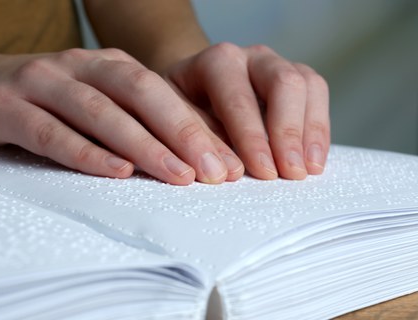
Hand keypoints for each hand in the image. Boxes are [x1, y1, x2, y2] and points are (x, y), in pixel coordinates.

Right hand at [0, 47, 244, 184]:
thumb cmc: (49, 100)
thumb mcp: (99, 100)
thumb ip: (139, 120)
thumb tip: (198, 152)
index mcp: (110, 65)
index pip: (164, 93)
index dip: (200, 127)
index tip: (230, 164)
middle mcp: (80, 67)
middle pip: (140, 94)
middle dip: (183, 133)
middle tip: (217, 172)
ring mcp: (42, 83)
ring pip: (101, 112)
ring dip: (144, 145)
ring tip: (179, 176)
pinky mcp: (7, 108)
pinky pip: (52, 132)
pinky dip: (87, 153)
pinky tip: (117, 172)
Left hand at [164, 42, 329, 179]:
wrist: (192, 89)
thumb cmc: (180, 110)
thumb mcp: (174, 120)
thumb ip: (197, 140)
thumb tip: (227, 170)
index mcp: (216, 62)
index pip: (238, 97)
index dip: (251, 136)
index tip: (263, 171)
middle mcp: (251, 57)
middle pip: (282, 83)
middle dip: (287, 132)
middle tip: (289, 173)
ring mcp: (276, 65)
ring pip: (307, 86)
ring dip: (310, 132)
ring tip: (307, 171)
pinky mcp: (296, 79)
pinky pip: (317, 95)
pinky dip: (319, 129)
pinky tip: (314, 160)